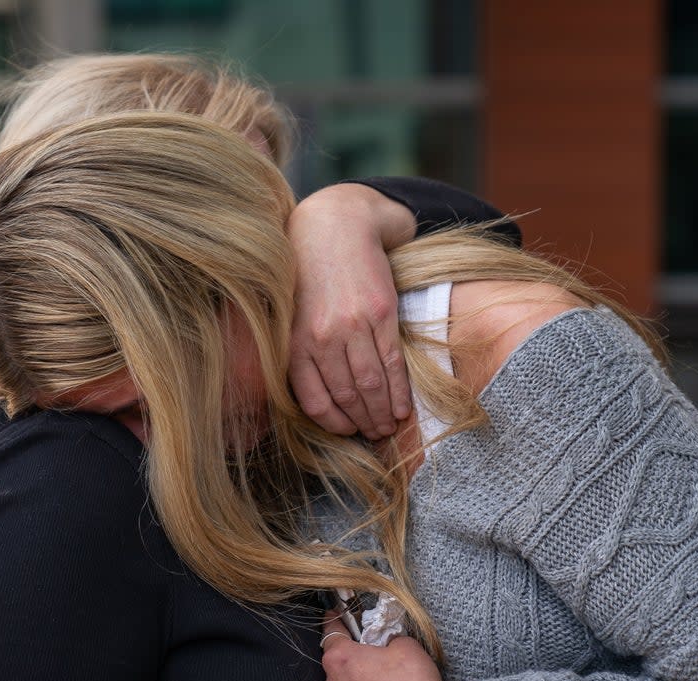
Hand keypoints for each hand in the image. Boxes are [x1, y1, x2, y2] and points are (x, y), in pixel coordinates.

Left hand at [287, 184, 414, 439]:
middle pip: (348, 396)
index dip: (335, 423)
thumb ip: (303, 355)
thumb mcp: (294, 317)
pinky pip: (392, 362)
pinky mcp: (380, 314)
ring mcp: (353, 326)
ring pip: (372, 384)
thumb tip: (321, 400)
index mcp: (296, 343)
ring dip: (384, 412)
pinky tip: (403, 406)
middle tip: (377, 435)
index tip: (348, 431)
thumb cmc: (311, 277)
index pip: (316, 401)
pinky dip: (399, 390)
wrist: (335, 229)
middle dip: (364, 422)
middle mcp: (322, 338)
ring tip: (390, 425)